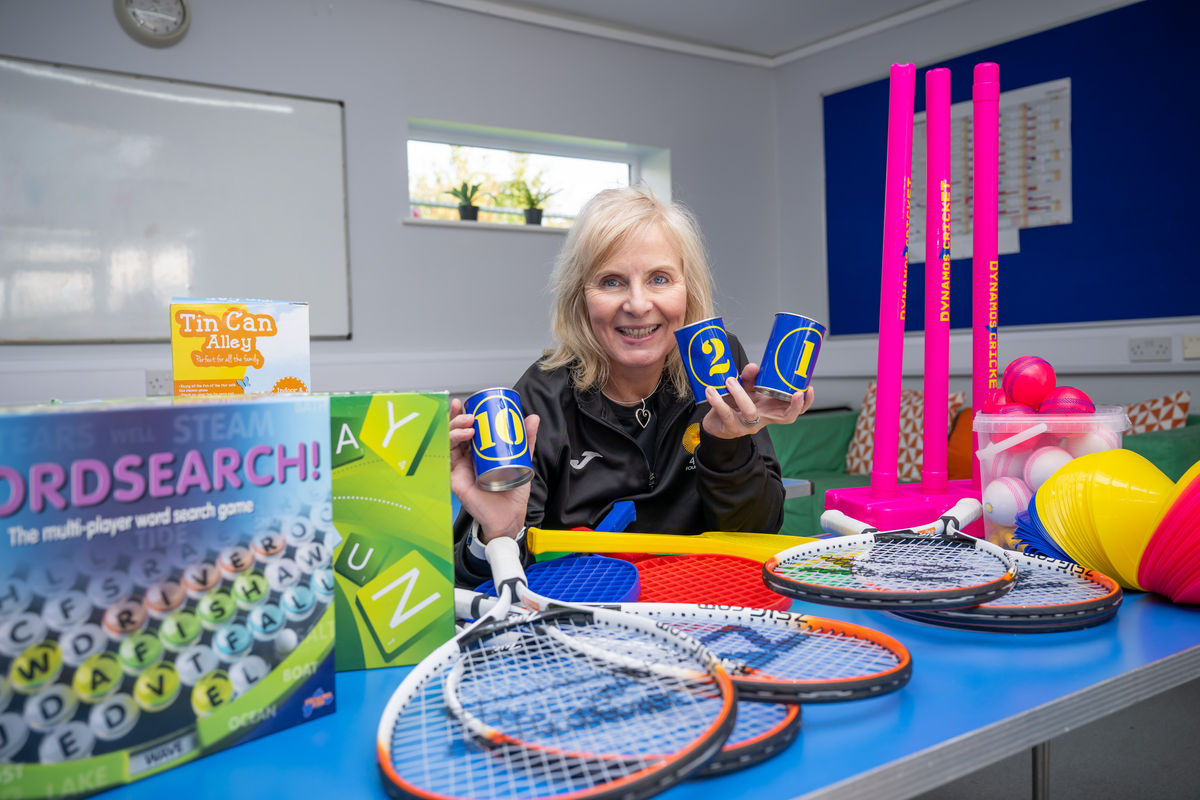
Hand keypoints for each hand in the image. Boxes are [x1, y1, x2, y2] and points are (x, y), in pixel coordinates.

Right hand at [449, 397, 539, 541]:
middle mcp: (465, 457)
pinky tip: (459, 442)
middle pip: (454, 432)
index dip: (463, 414)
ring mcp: (458, 467)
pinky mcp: (454, 479)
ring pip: (448, 443)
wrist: (509, 515)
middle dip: (458, 419)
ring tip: (468, 427)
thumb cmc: (512, 490)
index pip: (466, 428)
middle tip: (470, 416)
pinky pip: (445, 461)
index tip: (468, 403)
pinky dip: (449, 448)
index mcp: (478, 450)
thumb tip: (533, 418)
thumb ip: (526, 441)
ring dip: (454, 430)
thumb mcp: (522, 459)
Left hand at [701, 363, 814, 438]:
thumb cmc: (735, 405)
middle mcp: (763, 419)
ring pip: (750, 412)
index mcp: (770, 410)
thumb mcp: (746, 389)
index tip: (808, 389)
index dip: (805, 403)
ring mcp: (747, 425)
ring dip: (741, 394)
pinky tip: (711, 390)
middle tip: (795, 393)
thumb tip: (754, 367)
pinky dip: (717, 400)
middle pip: (785, 418)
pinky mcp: (729, 427)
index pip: (793, 410)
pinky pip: (725, 413)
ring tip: (731, 380)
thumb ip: (749, 378)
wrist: (715, 423)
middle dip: (793, 406)